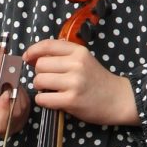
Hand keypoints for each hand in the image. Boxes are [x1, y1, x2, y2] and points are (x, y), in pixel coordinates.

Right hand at [0, 70, 31, 136]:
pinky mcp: (21, 118)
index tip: (5, 93)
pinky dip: (21, 94)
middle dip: (12, 96)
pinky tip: (12, 89)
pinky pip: (26, 106)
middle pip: (13, 116)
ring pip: (21, 109)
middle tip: (8, 82)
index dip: (4, 109)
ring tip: (8, 84)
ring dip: (17, 93)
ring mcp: (11, 124)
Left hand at [24, 39, 138, 125]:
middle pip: (40, 65)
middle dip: (39, 73)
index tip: (27, 58)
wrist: (119, 99)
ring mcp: (74, 83)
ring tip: (52, 90)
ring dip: (40, 87)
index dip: (33, 51)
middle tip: (49, 80)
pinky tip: (52, 100)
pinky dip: (43, 100)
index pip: (47, 45)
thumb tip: (35, 54)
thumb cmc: (98, 80)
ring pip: (39, 81)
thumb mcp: (84, 59)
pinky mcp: (71, 101)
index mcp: (79, 52)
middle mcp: (76, 65)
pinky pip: (43, 98)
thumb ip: (64, 54)